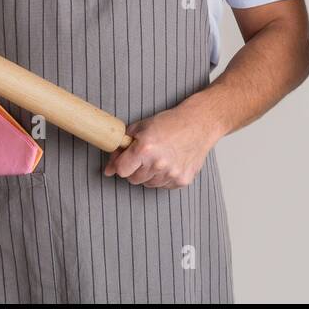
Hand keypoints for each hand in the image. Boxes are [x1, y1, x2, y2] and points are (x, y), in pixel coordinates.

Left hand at [103, 103, 222, 188]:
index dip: (120, 165)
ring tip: (160, 157)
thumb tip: (109, 169)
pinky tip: (170, 162)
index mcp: (145, 149)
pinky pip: (164, 186)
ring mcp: (171, 174)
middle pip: (133, 179)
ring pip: (148, 184)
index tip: (123, 160)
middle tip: (144, 156)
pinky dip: (164, 177)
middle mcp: (158, 164)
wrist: (200, 123)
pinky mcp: (182, 180)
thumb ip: (123, 146)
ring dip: (149, 174)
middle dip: (134, 169)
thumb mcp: (142, 127)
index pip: (121, 170)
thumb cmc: (171, 122)